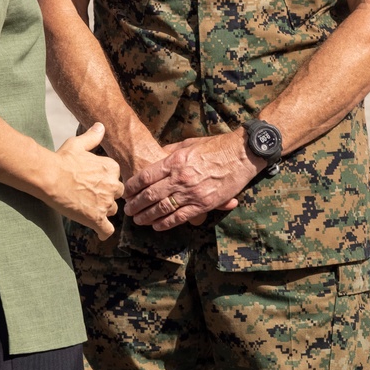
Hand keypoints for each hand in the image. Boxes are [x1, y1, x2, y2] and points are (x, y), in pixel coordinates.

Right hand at [51, 123, 123, 238]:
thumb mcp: (78, 144)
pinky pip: (107, 230)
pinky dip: (104, 232)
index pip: (116, 177)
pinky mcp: (96, 218)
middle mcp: (112, 185)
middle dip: (107, 196)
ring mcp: (105, 203)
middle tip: (91, 196)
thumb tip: (101, 126)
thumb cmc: (62, 159)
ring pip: (112, 211)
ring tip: (88, 209)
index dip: (105, 180)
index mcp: (111, 168)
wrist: (49, 176)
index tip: (94, 182)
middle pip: (117, 194)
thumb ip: (92, 137)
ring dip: (103, 211)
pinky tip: (99, 232)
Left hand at [124, 130, 259, 230]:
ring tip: (137, 220)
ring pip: (162, 209)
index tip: (126, 192)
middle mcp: (180, 178)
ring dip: (146, 216)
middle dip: (135, 204)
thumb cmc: (216, 146)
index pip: (146, 177)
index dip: (132, 187)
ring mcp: (192, 193)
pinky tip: (156, 226)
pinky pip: (179, 217)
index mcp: (175, 162)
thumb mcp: (189, 143)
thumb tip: (158, 156)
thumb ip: (171, 152)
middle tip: (127, 210)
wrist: (242, 154)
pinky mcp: (204, 204)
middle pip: (150, 195)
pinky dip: (165, 223)